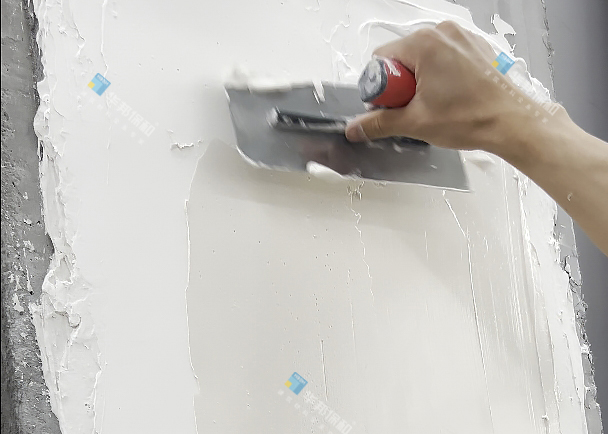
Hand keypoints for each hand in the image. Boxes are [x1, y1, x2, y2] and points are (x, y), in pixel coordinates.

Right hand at [345, 21, 556, 156]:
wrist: (512, 122)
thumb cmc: (474, 117)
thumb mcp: (415, 123)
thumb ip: (378, 124)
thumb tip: (356, 127)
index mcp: (425, 44)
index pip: (381, 60)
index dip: (382, 88)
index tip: (395, 105)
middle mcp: (442, 33)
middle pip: (401, 58)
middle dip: (402, 85)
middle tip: (417, 107)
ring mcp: (460, 38)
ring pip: (422, 59)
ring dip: (420, 82)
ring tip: (435, 103)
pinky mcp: (472, 47)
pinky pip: (442, 58)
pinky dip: (439, 76)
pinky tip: (449, 96)